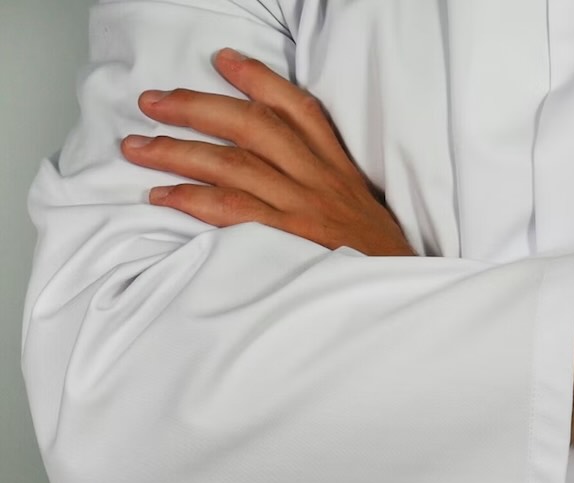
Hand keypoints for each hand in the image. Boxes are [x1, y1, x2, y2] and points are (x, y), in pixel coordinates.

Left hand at [121, 48, 413, 256]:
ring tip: (136, 146)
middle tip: (153, 102)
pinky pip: (233, 211)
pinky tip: (162, 195)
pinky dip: (193, 200)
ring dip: (178, 151)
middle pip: (253, 126)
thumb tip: (276, 165)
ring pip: (233, 164)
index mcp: (338, 167)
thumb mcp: (361, 207)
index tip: (223, 60)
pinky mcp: (288, 240)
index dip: (259, 79)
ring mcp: (303, 208)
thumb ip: (325, 182)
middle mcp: (319, 179)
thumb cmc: (375, 256)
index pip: (298, 109)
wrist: (397, 292)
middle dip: (197, 107)